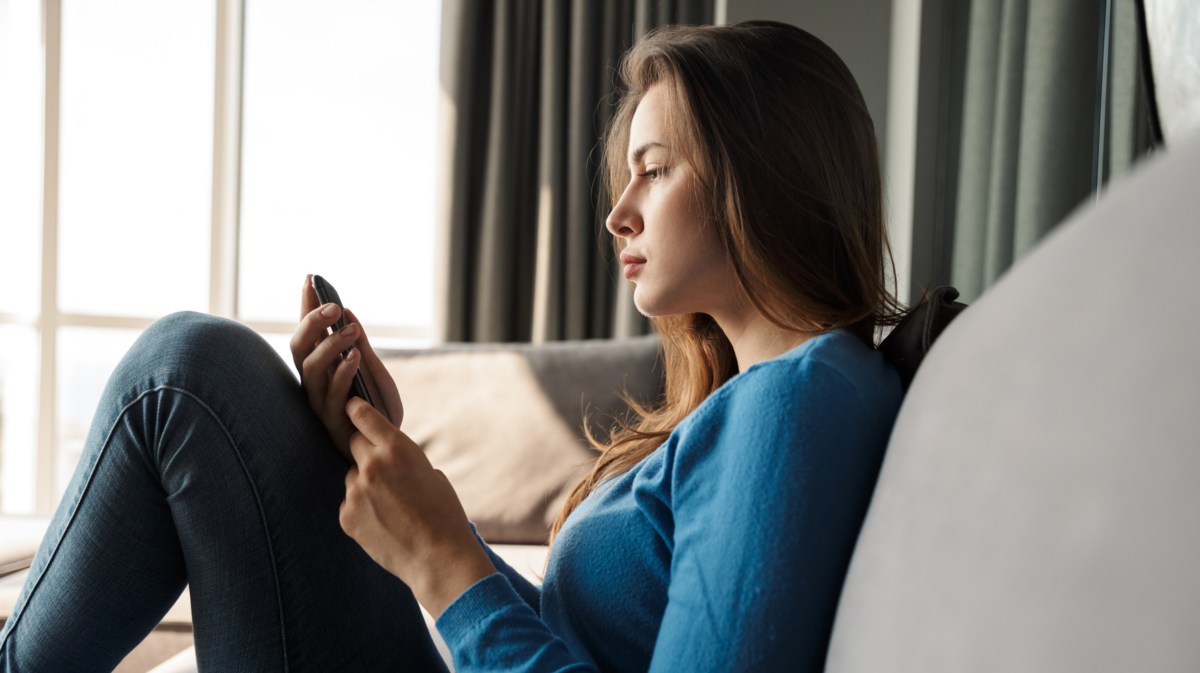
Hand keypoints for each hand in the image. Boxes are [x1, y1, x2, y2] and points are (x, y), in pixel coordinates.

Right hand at [290, 275, 403, 458]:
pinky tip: (355, 356)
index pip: (308, 330)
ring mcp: (319, 403)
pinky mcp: (332, 422)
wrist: (389, 449)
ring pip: (310, 370)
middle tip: (334, 305)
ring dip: (330, 345)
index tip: (309, 277)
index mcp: (320, 367)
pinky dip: (342, 372)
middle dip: (311, 322)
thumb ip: (359, 343)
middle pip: (298, 347)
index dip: (305, 305)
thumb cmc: (378, 408)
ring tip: (351, 329)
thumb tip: (347, 311)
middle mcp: (313, 383)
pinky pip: (332, 395)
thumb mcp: (373, 369)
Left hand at [339, 397, 496, 617]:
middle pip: (354, 444)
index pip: (363, 416)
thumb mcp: (432, 474)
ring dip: (365, 484)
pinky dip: (361, 509)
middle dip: (365, 451)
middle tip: (382, 469)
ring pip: (352, 477)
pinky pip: (350, 503)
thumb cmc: (444, 513)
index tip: (350, 406)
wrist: (438, 557)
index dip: (356, 409)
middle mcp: (372, 465)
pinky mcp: (347, 516)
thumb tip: (387, 460)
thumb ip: (404, 461)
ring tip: (391, 506)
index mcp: (397, 448)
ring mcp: (356, 492)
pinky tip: (383, 522)